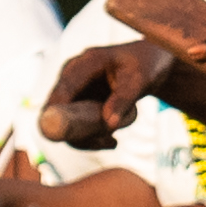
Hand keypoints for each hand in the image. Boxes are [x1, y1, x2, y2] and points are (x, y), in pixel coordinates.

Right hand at [41, 38, 167, 148]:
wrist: (148, 64)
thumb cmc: (144, 66)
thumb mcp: (139, 81)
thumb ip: (123, 100)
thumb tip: (109, 124)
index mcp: (83, 64)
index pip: (61, 92)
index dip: (58, 116)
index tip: (72, 137)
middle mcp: (71, 77)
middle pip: (56, 112)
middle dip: (77, 132)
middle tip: (105, 141)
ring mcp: (73, 91)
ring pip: (64, 123)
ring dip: (86, 138)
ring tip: (113, 142)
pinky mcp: (78, 104)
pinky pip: (76, 127)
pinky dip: (91, 137)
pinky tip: (112, 141)